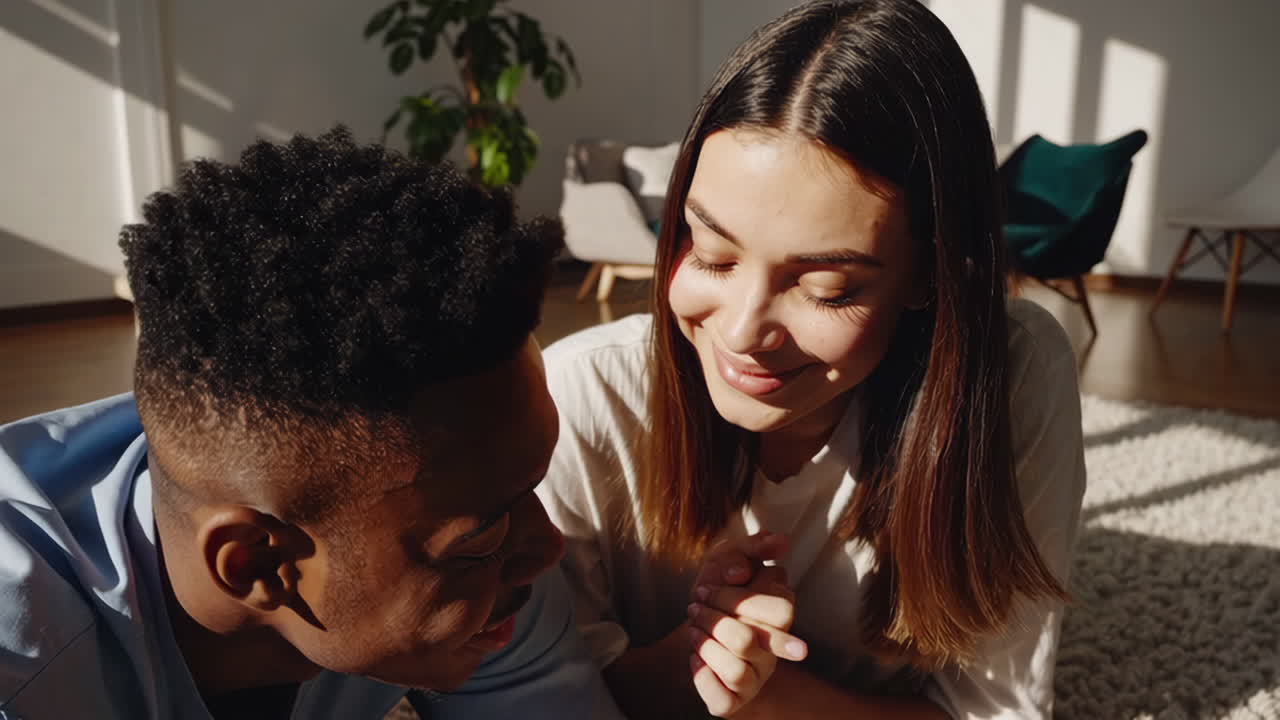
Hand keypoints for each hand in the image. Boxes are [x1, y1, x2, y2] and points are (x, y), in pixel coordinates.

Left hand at [686, 531, 808, 716]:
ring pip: (736, 670)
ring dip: (704, 645)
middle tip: (695, 608)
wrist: (690, 634)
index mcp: (779, 618)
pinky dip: (701, 676)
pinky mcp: (732, 702)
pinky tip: (693, 657)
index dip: (737, 598)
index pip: (779, 611)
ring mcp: (755, 679)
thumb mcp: (726, 561)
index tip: (705, 588)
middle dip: (715, 621)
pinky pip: (722, 699)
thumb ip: (752, 548)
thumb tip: (782, 541)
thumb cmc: (715, 594)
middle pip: (751, 639)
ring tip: (692, 630)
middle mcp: (772, 652)